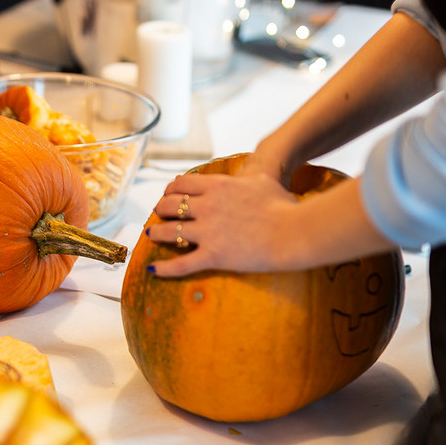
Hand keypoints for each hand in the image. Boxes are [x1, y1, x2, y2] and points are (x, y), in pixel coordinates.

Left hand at [145, 172, 301, 276]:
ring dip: (156, 233)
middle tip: (158, 214)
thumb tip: (245, 174)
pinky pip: (180, 264)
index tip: (168, 194)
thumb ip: (246, 177)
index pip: (180, 184)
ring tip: (151, 234)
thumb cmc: (283, 206)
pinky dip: (164, 268)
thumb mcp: (262, 180)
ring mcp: (207, 232)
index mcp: (217, 186)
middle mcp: (206, 207)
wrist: (294, 231)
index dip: (170, 189)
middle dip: (160, 209)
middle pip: (169, 205)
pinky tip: (152, 270)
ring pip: (168, 232)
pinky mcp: (212, 256)